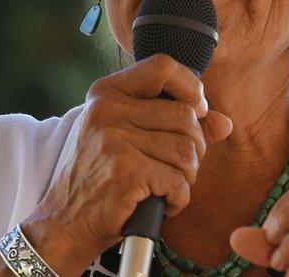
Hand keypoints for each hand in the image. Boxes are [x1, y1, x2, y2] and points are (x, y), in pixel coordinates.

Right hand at [21, 54, 233, 274]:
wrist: (64, 222)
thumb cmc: (99, 176)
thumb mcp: (127, 137)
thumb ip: (175, 124)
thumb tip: (224, 122)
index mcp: (106, 93)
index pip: (162, 66)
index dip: (191, 87)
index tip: (197, 111)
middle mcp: (106, 111)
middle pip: (186, 116)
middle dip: (195, 147)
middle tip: (178, 167)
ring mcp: (114, 141)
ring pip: (187, 151)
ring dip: (187, 177)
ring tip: (167, 187)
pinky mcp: (125, 173)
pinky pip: (178, 182)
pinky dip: (178, 199)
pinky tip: (161, 204)